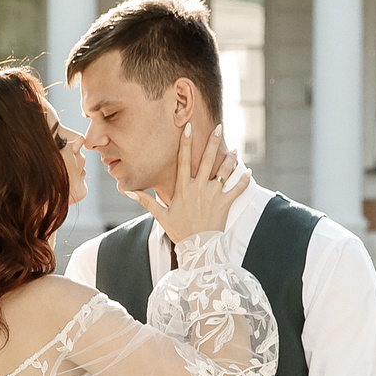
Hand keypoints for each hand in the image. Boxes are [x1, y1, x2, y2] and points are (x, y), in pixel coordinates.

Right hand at [127, 121, 248, 248]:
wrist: (197, 248)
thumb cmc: (179, 231)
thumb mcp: (161, 216)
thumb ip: (146, 201)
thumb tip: (127, 191)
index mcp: (183, 189)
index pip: (183, 161)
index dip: (186, 143)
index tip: (189, 128)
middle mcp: (199, 189)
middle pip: (207, 160)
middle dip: (213, 142)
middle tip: (220, 127)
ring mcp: (213, 196)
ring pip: (224, 172)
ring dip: (230, 159)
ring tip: (235, 149)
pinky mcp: (225, 204)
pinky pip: (237, 190)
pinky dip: (243, 181)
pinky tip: (248, 172)